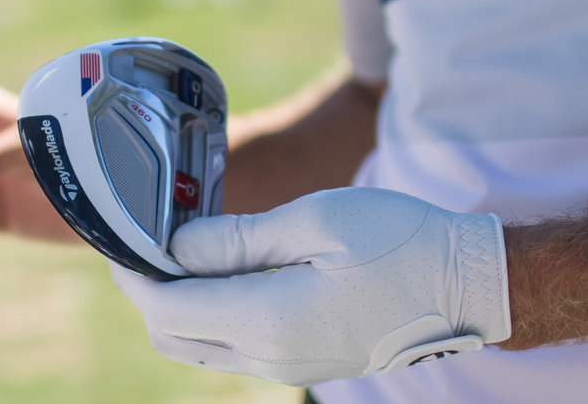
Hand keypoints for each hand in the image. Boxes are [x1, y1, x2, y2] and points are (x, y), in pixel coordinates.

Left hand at [110, 187, 510, 386]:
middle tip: (146, 242)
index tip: (119, 241)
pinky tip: (223, 269)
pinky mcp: (302, 361)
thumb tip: (176, 248)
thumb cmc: (399, 240)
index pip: (167, 307)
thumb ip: (236, 239)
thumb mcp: (314, 221)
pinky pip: (232, 346)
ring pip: (200, 346)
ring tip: (184, 250)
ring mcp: (287, 366)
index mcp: (269, 319)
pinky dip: (210, 312)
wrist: (467, 285)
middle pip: (173, 335)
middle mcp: (270, 356)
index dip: (134, 275)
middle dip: (147, 291)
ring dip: (177, 303)